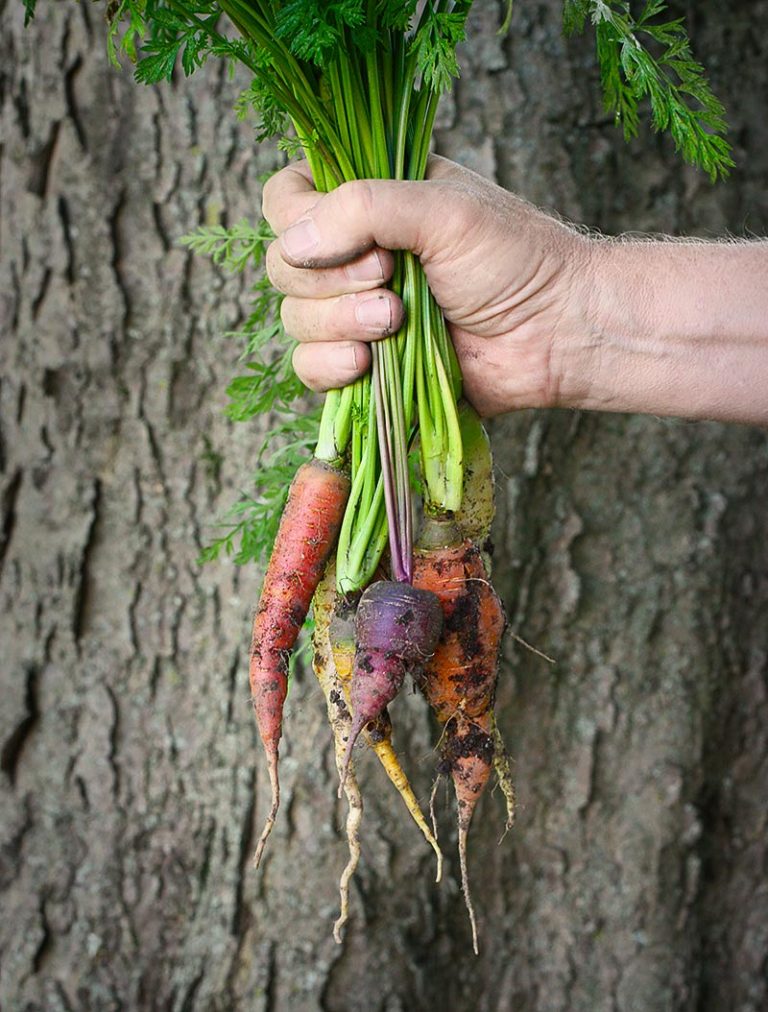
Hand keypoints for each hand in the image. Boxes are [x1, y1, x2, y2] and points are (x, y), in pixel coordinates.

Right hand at [261, 157, 592, 415]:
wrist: (555, 332)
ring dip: (338, 323)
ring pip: (294, 320)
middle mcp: (353, 255)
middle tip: (391, 280)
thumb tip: (295, 245)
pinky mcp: (365, 366)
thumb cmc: (513, 258)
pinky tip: (367, 363)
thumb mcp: (441, 209)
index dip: (300, 221)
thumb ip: (363, 208)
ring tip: (395, 322)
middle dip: (329, 280)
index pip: (285, 199)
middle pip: (282, 266)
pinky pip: (309, 368)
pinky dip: (329, 366)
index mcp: (368, 201)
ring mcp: (356, 312)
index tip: (357, 239)